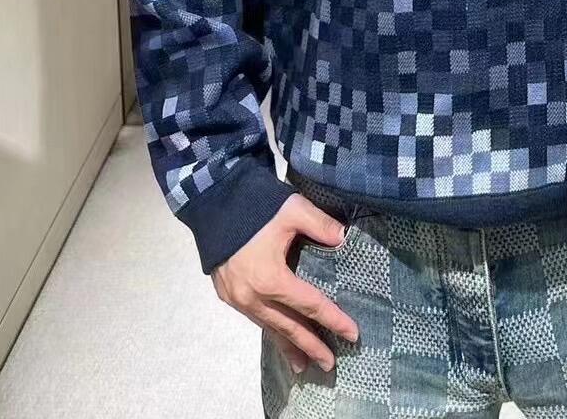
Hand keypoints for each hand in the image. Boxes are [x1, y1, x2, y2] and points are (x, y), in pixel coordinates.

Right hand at [211, 193, 359, 375]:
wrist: (213, 202)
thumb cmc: (256, 206)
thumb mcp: (293, 209)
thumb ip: (322, 225)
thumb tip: (344, 239)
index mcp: (271, 279)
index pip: (310, 305)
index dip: (333, 319)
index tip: (352, 334)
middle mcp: (252, 297)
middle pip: (288, 326)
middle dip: (310, 346)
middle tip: (329, 364)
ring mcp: (237, 299)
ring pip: (269, 327)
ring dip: (288, 345)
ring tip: (303, 364)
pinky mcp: (227, 294)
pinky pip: (255, 319)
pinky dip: (270, 330)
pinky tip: (278, 335)